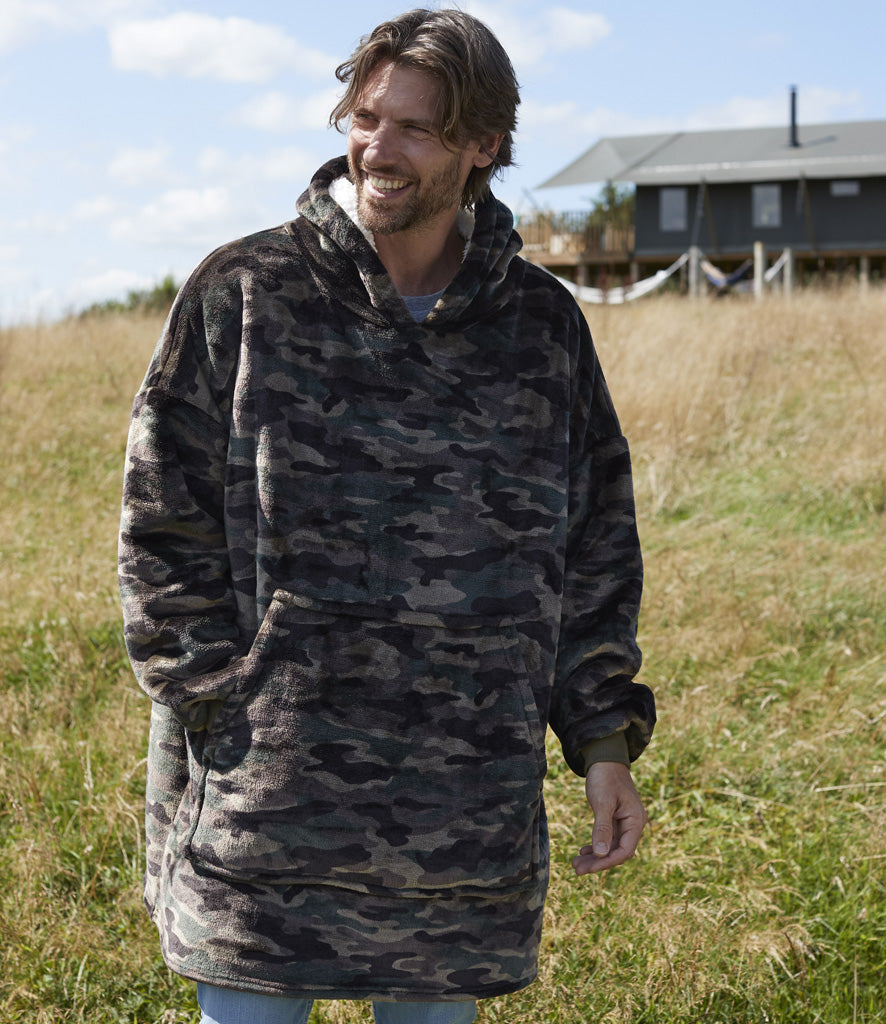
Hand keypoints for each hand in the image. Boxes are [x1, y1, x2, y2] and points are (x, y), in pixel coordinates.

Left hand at [572, 761, 647, 875]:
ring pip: (611, 846)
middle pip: (617, 851)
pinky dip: (596, 845)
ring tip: (576, 864)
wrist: (604, 759)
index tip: (588, 868)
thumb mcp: (602, 802)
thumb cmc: (605, 777)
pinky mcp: (616, 819)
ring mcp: (625, 822)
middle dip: (598, 862)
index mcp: (635, 820)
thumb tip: (601, 854)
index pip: (624, 851)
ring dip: (595, 856)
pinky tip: (584, 851)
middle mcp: (633, 824)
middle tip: (576, 869)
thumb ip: (602, 828)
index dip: (606, 862)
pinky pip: (608, 838)